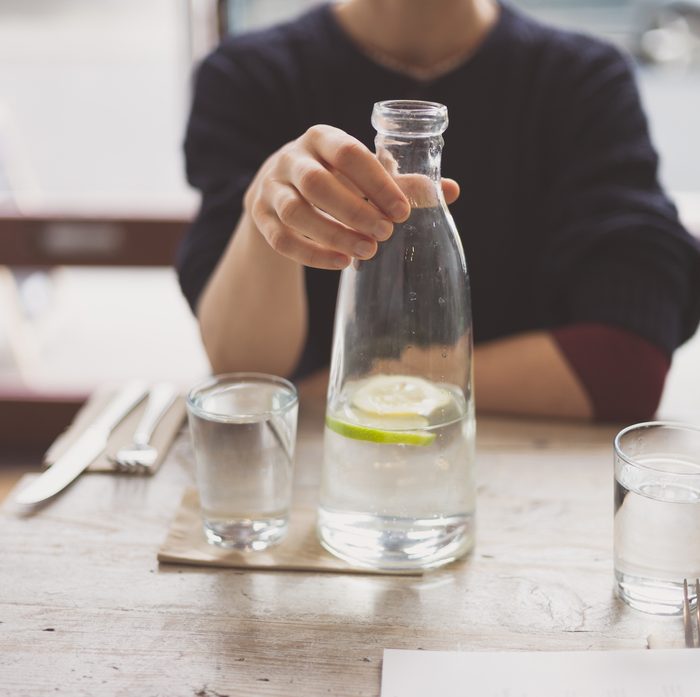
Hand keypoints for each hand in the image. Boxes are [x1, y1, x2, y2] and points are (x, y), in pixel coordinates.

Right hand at [244, 124, 458, 269]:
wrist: (280, 192)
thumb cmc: (335, 180)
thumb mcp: (362, 175)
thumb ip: (400, 183)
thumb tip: (451, 190)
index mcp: (321, 138)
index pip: (349, 154)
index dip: (377, 183)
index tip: (403, 211)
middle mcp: (291, 158)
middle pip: (317, 184)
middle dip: (355, 211)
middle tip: (386, 234)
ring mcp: (271, 188)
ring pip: (296, 213)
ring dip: (333, 235)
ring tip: (366, 252)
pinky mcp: (260, 217)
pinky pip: (281, 239)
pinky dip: (312, 254)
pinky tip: (341, 265)